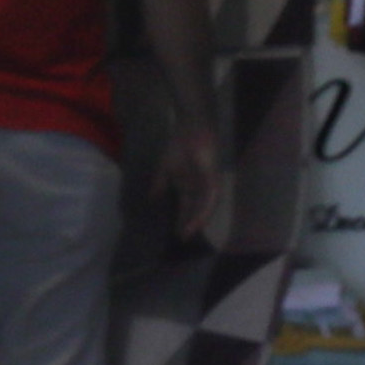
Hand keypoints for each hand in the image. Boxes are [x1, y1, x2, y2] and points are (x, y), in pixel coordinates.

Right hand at [154, 125, 226, 246]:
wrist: (189, 126)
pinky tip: (198, 216)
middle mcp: (201, 185)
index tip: (177, 234)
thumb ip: (160, 183)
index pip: (188, 206)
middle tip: (183, 238)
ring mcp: (208, 180)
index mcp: (190, 184)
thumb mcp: (165, 168)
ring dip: (198, 219)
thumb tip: (152, 198)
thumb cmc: (179, 144)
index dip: (182, 219)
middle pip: (198, 208)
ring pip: (206, 205)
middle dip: (191, 223)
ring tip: (189, 231)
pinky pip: (211, 195)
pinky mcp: (212, 175)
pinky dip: (204, 207)